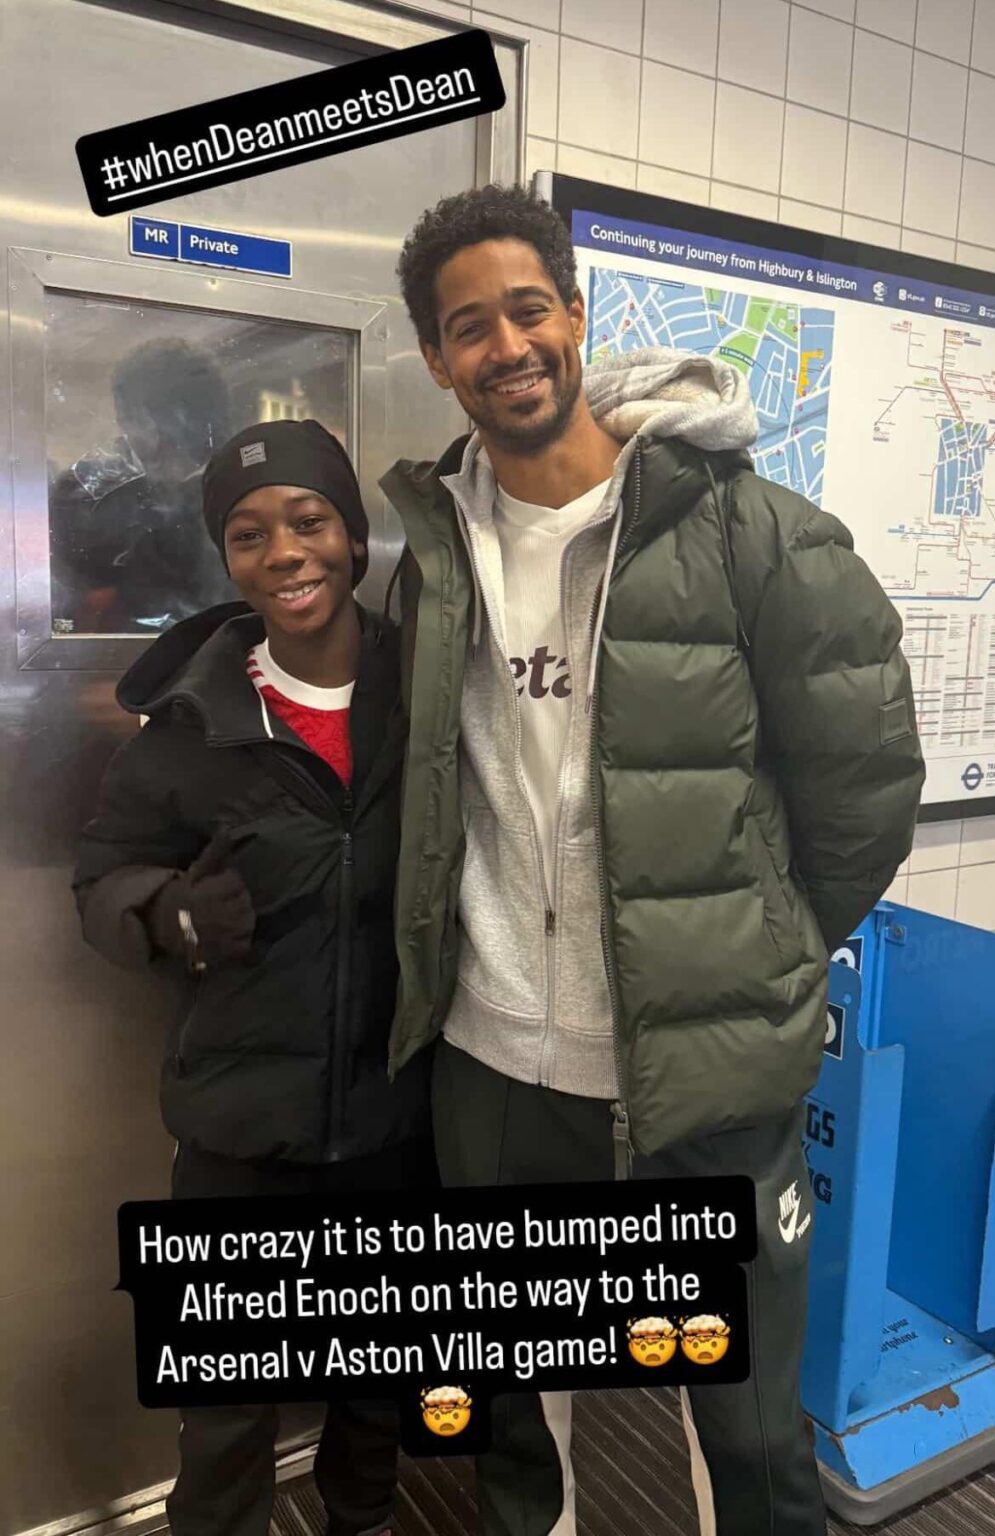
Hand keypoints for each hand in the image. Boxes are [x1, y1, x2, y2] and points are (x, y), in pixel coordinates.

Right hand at [147, 835, 254, 966]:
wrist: (157, 930)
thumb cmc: (175, 899)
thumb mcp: (193, 873)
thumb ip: (213, 853)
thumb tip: (227, 829)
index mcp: (214, 892)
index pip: (236, 881)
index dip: (227, 882)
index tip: (216, 886)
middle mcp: (224, 913)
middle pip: (245, 900)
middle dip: (234, 899)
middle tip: (218, 903)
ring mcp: (227, 935)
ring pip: (248, 920)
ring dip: (240, 917)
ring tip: (223, 918)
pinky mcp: (226, 952)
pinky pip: (246, 943)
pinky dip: (240, 939)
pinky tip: (227, 935)